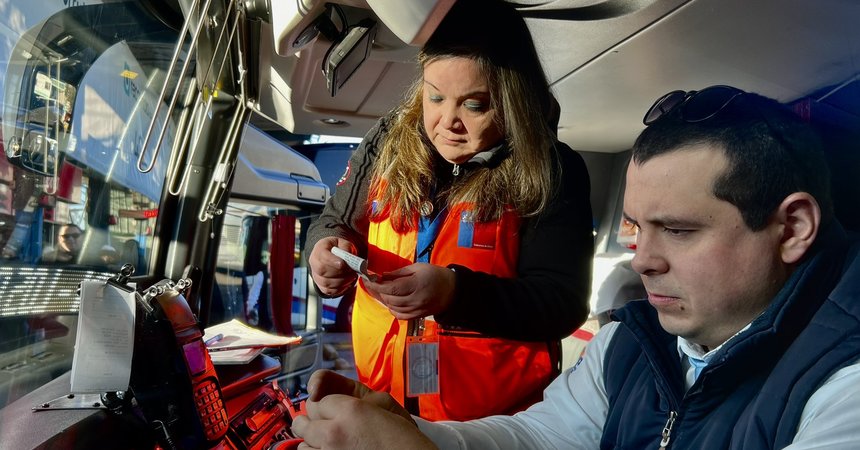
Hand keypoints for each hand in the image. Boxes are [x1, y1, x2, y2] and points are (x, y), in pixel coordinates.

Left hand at [292, 370, 436, 449]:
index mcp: (350, 411)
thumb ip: (350, 391)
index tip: (336, 409)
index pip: (318, 400)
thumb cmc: (402, 437)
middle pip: (303, 421)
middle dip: (313, 420)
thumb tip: (316, 390)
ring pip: (302, 443)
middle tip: (324, 423)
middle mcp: (334, 433)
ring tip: (329, 441)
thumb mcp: (383, 402)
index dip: (327, 404)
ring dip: (312, 440)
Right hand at [309, 238, 357, 296]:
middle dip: (339, 273)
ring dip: (342, 282)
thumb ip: (346, 248)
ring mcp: (316, 275)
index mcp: (319, 249)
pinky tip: (348, 283)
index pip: (322, 256)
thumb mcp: (343, 243)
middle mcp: (314, 263)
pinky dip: (340, 289)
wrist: (333, 255)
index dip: (332, 261)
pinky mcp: (321, 286)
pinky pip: (329, 291)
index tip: (343, 264)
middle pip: (322, 271)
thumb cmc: (339, 249)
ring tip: (352, 276)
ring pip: (326, 283)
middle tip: (352, 271)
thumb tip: (349, 256)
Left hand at [362, 263, 455, 319]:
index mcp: (416, 284)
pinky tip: (392, 302)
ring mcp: (417, 309)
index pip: (391, 289)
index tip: (367, 280)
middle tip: (375, 283)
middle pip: (390, 299)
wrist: (451, 290)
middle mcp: (415, 299)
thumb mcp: (418, 267)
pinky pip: (400, 316)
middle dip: (379, 292)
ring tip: (384, 291)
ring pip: (393, 308)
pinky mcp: (418, 316)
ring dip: (385, 300)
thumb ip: (399, 273)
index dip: (377, 286)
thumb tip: (382, 276)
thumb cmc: (434, 275)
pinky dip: (392, 309)